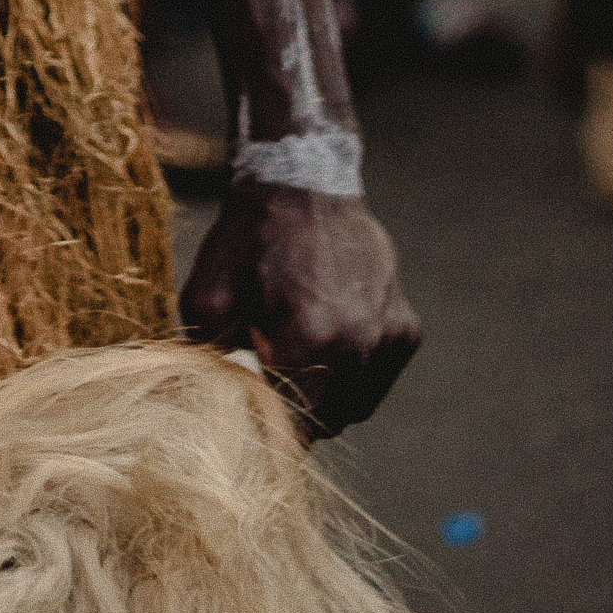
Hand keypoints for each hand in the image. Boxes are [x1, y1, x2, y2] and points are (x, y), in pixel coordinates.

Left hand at [179, 181, 419, 438]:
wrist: (304, 182)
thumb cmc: (248, 237)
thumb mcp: (206, 295)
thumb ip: (209, 359)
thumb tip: (211, 405)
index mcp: (309, 337)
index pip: (294, 426)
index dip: (269, 430)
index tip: (250, 418)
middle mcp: (358, 343)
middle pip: (326, 422)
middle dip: (296, 413)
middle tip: (268, 382)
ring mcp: (389, 337)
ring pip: (356, 407)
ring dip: (326, 397)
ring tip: (296, 357)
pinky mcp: (406, 329)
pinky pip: (377, 379)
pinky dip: (353, 375)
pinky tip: (327, 341)